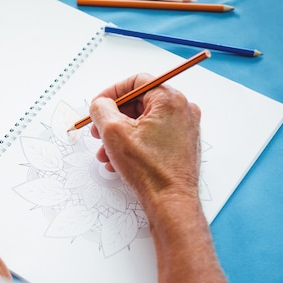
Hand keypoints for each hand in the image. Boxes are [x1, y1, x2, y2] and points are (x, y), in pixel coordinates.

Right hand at [89, 74, 201, 215]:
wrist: (170, 201)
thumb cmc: (149, 170)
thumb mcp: (113, 132)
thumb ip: (102, 108)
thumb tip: (101, 103)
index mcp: (170, 99)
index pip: (136, 81)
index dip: (112, 92)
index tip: (99, 105)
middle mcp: (182, 110)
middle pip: (139, 103)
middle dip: (113, 119)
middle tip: (98, 131)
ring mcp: (184, 129)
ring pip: (144, 123)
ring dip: (120, 136)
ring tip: (106, 153)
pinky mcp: (182, 145)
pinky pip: (153, 137)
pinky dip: (134, 145)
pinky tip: (119, 162)